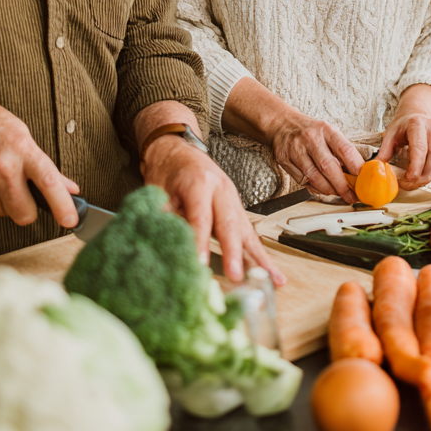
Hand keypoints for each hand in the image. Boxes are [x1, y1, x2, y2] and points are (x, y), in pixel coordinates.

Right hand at [0, 72, 80, 229]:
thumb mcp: (18, 134)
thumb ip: (45, 166)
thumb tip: (71, 187)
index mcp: (21, 149)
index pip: (48, 183)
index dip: (62, 206)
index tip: (72, 221)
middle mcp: (2, 167)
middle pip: (23, 211)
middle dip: (25, 207)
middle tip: (22, 193)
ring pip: (2, 213)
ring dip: (3, 203)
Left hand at [140, 134, 285, 285]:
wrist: (178, 151)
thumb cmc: (167, 171)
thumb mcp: (158, 192)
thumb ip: (166, 219)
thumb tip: (169, 250)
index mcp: (199, 182)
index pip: (201, 217)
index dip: (199, 243)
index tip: (198, 265)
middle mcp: (221, 190)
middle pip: (229, 224)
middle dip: (233, 253)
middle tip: (235, 276)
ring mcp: (233, 200)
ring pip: (247, 231)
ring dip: (258, 258)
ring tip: (271, 279)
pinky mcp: (237, 211)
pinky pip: (249, 235)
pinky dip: (260, 256)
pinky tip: (273, 274)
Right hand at [270, 114, 365, 203]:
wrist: (283, 124)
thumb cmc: (311, 131)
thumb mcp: (329, 132)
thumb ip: (342, 150)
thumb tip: (358, 173)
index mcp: (326, 130)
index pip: (344, 149)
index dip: (355, 166)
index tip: (362, 180)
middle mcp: (310, 138)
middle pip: (328, 167)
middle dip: (342, 186)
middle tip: (351, 196)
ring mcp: (296, 149)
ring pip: (314, 177)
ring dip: (328, 190)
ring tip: (337, 193)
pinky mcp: (285, 160)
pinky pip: (302, 180)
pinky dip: (314, 187)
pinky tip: (320, 187)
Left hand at [377, 85, 430, 190]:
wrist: (418, 112)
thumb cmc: (403, 125)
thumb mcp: (390, 134)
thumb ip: (384, 151)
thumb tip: (376, 168)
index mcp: (417, 123)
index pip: (420, 148)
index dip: (416, 166)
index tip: (409, 179)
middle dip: (423, 175)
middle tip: (410, 185)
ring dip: (430, 176)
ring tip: (416, 182)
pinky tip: (426, 173)